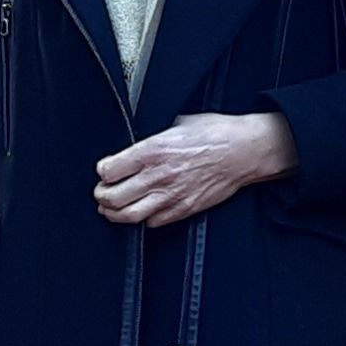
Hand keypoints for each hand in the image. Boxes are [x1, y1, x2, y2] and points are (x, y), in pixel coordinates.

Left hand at [94, 110, 297, 227]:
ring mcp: (171, 196)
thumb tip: (136, 146)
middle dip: (102, 196)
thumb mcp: (177, 123)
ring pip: (129, 215)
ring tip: (111, 208)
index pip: (109, 170)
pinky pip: (153, 222)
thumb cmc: (215, 133)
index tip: (105, 170)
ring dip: (114, 213)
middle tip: (102, 192)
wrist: (243, 151)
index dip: (103, 171)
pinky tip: (142, 210)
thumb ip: (152, 139)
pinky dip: (143, 219)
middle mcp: (158, 176)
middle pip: (113, 197)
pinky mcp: (184, 208)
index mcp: (153, 150)